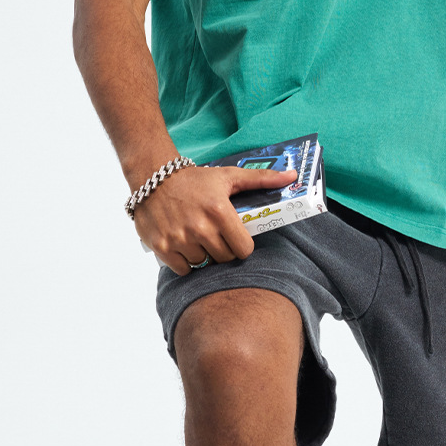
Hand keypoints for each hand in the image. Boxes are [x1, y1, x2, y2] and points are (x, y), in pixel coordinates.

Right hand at [132, 164, 296, 275]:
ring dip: (202, 254)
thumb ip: (261, 179)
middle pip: (224, 259)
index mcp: (220, 212)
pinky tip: (182, 244)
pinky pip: (183, 269)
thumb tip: (292, 176)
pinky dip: (184, 261)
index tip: (234, 237)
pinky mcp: (162, 247)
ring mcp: (179, 239)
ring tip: (196, 236)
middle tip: (214, 235)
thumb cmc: (194, 179)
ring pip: (203, 264)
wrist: (153, 177)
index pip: (244, 249)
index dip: (241, 245)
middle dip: (222, 249)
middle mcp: (200, 228)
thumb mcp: (229, 176)